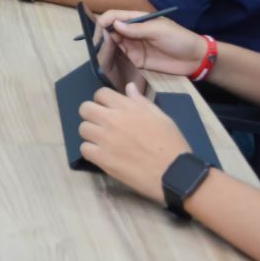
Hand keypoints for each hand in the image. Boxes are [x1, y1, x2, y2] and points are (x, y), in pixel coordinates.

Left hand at [79, 84, 193, 202]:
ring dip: (91, 133)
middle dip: (92, 114)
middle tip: (102, 124)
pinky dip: (91, 151)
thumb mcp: (161, 117)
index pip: (100, 94)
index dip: (103, 101)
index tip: (109, 109)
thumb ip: (141, 101)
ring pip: (82, 128)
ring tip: (103, 141)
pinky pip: (84, 149)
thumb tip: (129, 87)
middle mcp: (112, 120)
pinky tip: (102, 154)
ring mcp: (105, 139)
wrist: (176, 173)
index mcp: (127, 107)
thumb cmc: (172, 143)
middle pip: (85, 109)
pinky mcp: (102, 159)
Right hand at [94, 10, 207, 76]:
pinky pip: (120, 57)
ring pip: (112, 43)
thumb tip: (114, 24)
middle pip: (109, 30)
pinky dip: (111, 58)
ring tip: (98, 55)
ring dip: (104, 47)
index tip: (99, 32)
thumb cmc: (179, 39)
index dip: (104, 22)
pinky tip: (105, 62)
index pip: (114, 16)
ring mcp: (133, 46)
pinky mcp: (136, 60)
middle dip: (100, 36)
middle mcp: (131, 31)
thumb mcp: (159, 31)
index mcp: (137, 19)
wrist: (195, 59)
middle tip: (96, 47)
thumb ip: (137, 28)